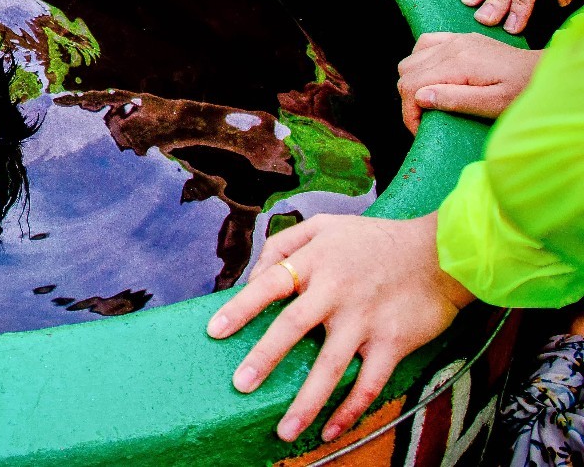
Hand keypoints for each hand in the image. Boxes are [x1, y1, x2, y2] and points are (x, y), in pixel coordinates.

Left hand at [208, 214, 472, 444]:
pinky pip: (367, 383)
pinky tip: (331, 429)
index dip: (241, 308)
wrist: (441, 253)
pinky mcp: (392, 342)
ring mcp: (364, 320)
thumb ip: (284, 243)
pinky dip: (350, 409)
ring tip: (283, 431)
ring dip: (306, 402)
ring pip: (329, 367)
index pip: (269, 284)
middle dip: (264, 358)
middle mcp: (336, 292)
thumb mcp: (325, 226)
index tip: (214, 331)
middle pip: (292, 327)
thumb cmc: (375, 240)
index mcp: (316, 262)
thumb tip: (254, 275)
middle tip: (240, 385)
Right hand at [397, 31, 541, 132]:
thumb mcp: (494, 104)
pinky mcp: (460, 38)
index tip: (421, 129)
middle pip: (406, 72)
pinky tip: (433, 76)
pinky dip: (420, 62)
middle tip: (426, 119)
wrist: (544, 71)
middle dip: (409, 99)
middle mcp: (451, 47)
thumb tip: (420, 97)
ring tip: (429, 100)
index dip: (409, 112)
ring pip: (411, 59)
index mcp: (458, 63)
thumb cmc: (524, 91)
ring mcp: (454, 40)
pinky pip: (424, 44)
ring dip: (413, 82)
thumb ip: (457, 99)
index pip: (411, 86)